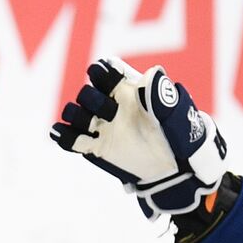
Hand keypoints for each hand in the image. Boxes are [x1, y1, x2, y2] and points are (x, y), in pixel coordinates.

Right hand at [51, 57, 226, 216]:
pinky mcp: (96, 148)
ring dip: (75, 115)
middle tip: (110, 111)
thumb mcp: (180, 116)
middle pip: (87, 93)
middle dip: (92, 98)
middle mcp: (112, 106)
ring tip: (88, 125)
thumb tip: (151, 74)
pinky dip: (63, 136)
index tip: (103, 76)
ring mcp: (103, 127)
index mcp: (130, 91)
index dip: (101, 72)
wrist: (178, 170)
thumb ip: (164, 96)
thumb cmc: (183, 138)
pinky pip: (73, 139)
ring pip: (76, 114)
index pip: (106, 72)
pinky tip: (59, 133)